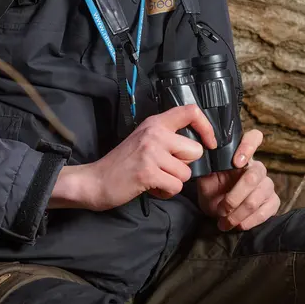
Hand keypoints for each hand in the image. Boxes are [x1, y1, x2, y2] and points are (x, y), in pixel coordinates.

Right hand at [49, 105, 216, 210]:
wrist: (95, 181)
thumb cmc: (123, 163)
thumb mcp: (144, 140)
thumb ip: (167, 138)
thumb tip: (197, 145)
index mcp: (155, 123)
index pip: (191, 111)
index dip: (207, 127)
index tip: (209, 142)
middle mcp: (154, 134)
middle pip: (195, 151)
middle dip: (184, 165)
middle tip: (165, 168)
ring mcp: (151, 152)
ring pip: (186, 173)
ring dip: (173, 181)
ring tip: (155, 178)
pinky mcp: (147, 173)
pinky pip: (175, 187)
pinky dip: (166, 192)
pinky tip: (151, 187)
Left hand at [196, 129, 279, 231]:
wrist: (216, 211)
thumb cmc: (212, 190)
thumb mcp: (204, 178)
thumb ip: (205, 166)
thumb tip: (200, 158)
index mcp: (240, 156)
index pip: (254, 138)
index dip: (248, 146)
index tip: (236, 163)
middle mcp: (256, 168)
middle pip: (254, 175)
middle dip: (235, 197)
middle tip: (222, 210)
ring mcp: (266, 184)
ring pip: (260, 195)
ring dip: (240, 212)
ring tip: (225, 222)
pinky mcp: (272, 201)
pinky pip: (270, 208)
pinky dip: (252, 220)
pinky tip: (240, 225)